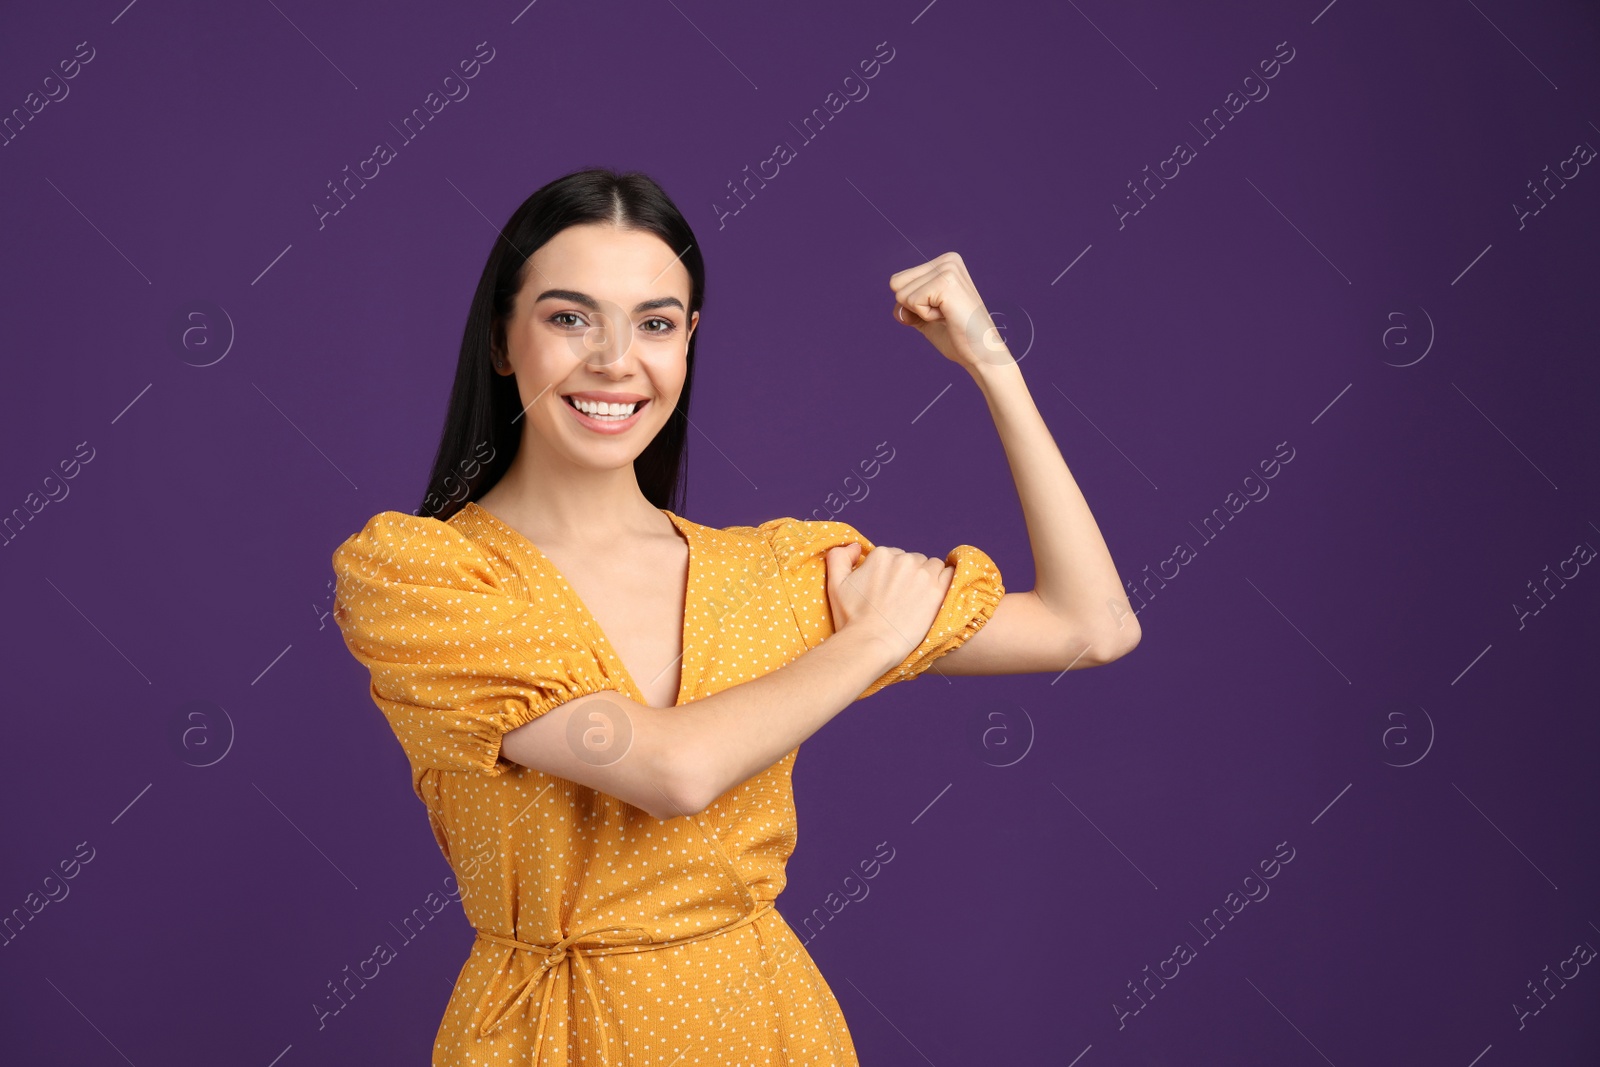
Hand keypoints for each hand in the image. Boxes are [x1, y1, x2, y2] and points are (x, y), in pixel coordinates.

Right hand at [824, 542, 954, 668]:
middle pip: (915, 561)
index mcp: (881, 555)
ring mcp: (922, 574)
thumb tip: (856, 546)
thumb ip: (839, 557)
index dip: (893, 574)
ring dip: (929, 578)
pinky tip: (937, 596)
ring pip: (933, 566)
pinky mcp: (937, 590)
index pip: (896, 556)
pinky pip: (950, 575)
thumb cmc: (851, 619)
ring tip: (920, 600)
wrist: (871, 644)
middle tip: (904, 598)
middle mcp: (903, 560)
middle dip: (911, 575)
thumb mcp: (836, 585)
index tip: (890, 591)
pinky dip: (946, 582)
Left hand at [889, 252, 1012, 370]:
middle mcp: (947, 260)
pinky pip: (912, 302)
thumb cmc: (958, 338)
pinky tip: (948, 317)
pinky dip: (926, 316)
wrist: (982, 354)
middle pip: (896, 284)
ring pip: (902, 294)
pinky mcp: (946, 283)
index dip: (912, 306)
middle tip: (943, 315)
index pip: (899, 281)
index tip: (940, 312)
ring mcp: (948, 269)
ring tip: (947, 316)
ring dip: (921, 313)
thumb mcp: (925, 318)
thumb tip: (899, 309)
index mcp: (945, 263)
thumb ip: (907, 308)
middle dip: (913, 307)